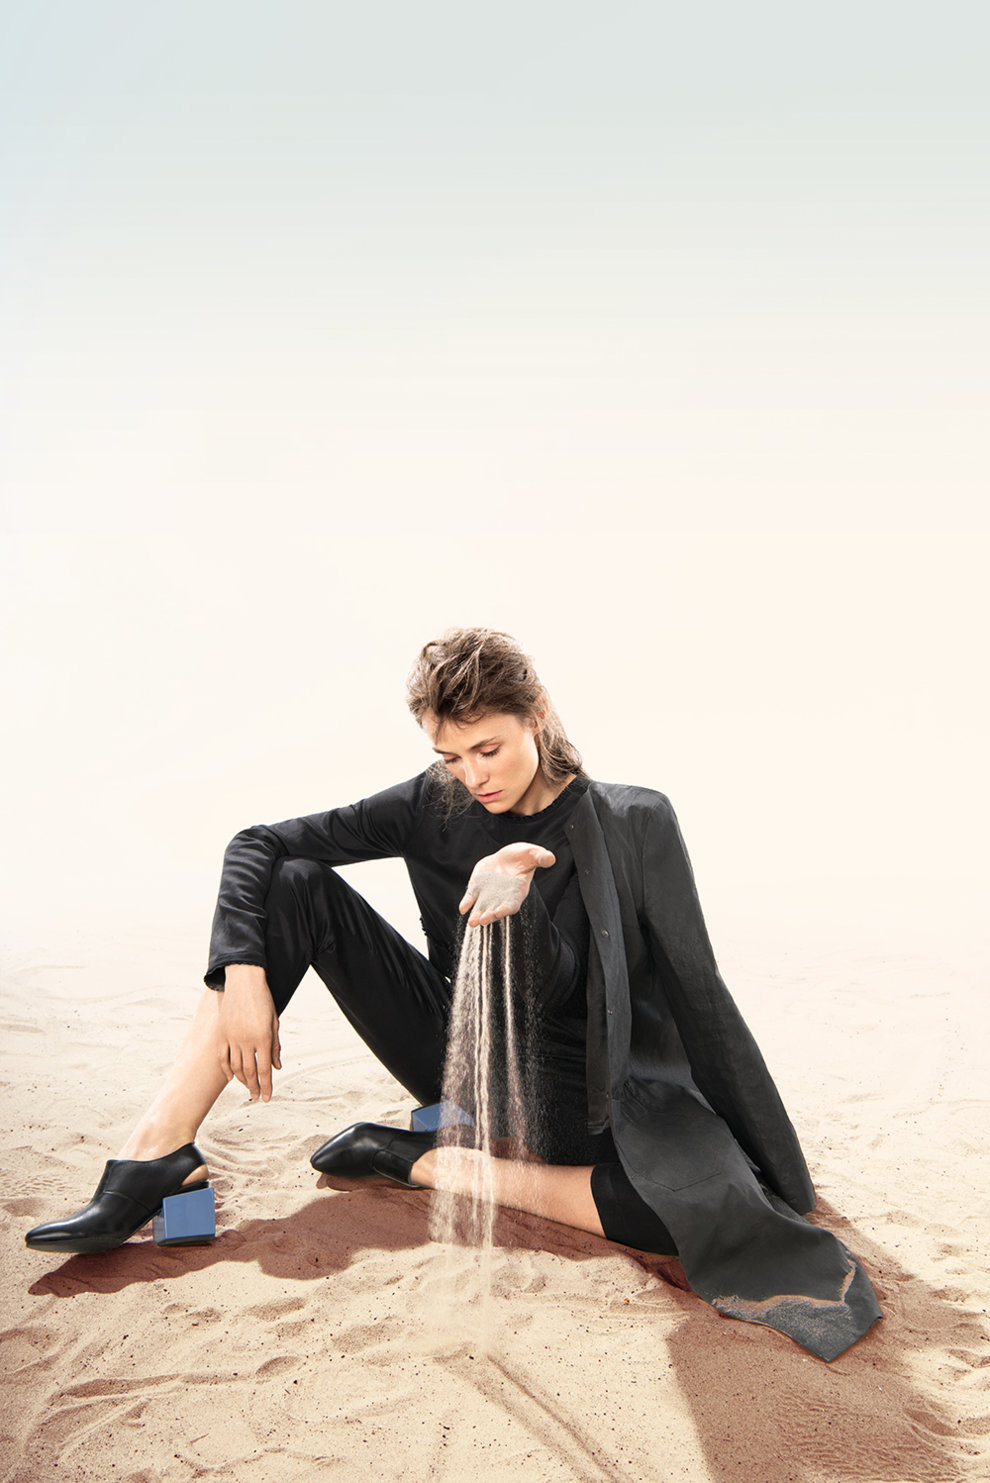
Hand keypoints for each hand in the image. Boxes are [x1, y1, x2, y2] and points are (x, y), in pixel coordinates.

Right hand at [218, 965, 281, 1101]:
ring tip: (248, 1088)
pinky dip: (226, 1069)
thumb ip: (275, 1046)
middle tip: (257, 1097)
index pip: (265, 1069)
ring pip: (235, 1066)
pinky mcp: (222, 1034)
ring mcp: (232, 1037)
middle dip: (254, 1087)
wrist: (244, 981)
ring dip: (242, 1080)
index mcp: (263, 1037)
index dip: (266, 1085)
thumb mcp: (274, 1021)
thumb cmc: (263, 1000)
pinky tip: (231, 1078)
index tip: (267, 1097)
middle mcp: (246, 1040)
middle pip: (249, 1071)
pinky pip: (222, 1057)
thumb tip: (277, 1067)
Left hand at [459, 843, 555, 927]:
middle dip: (490, 915)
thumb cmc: (523, 856)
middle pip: (496, 909)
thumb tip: (551, 858)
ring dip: (477, 915)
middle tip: (483, 920)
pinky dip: (467, 903)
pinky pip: (471, 898)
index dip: (506, 908)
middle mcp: (502, 896)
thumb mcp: (532, 854)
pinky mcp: (477, 888)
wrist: (507, 856)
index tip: (500, 912)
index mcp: (517, 891)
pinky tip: (463, 908)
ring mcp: (488, 894)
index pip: (512, 903)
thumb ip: (540, 857)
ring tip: (472, 922)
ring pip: (482, 908)